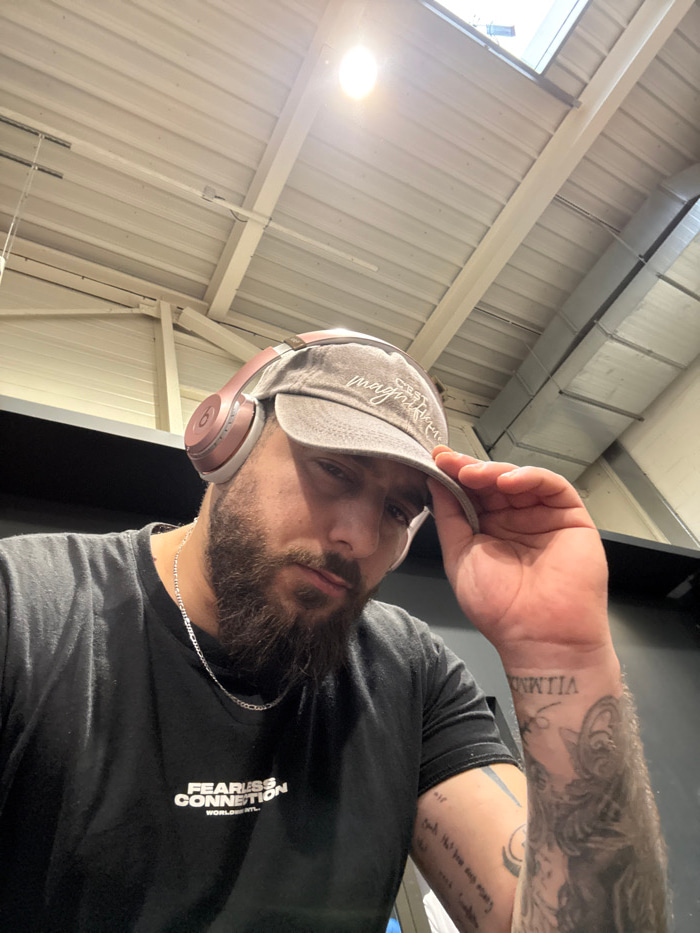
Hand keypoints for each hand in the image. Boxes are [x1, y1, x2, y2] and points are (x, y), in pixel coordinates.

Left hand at [430, 448, 611, 667]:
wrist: (538, 635)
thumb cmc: (498, 606)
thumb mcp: (459, 555)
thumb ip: (449, 517)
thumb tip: (436, 482)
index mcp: (489, 530)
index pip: (472, 493)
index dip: (454, 475)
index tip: (436, 460)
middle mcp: (516, 520)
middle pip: (494, 481)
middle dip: (470, 469)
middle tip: (450, 461)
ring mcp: (543, 517)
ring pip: (520, 479)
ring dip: (495, 471)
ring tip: (474, 473)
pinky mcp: (570, 516)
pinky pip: (552, 486)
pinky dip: (529, 476)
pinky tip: (507, 480)